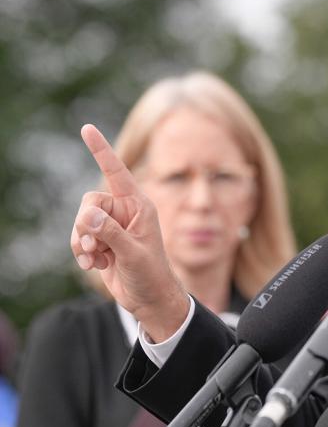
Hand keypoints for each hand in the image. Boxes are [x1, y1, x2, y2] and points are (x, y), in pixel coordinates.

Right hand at [71, 124, 189, 341]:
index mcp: (139, 205)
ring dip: (83, 243)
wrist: (149, 299)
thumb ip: (111, 233)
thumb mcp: (133, 253)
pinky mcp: (101, 241)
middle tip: (96, 246)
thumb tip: (88, 216)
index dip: (101, 149)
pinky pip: (78, 238)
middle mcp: (124, 211)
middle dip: (86, 225)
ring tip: (99, 259)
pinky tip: (96, 265)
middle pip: (89, 202)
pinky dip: (81, 253)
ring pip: (80, 221)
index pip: (117, 171)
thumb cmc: (151, 275)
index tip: (87, 128)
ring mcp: (111, 226)